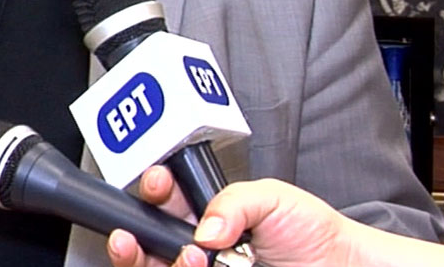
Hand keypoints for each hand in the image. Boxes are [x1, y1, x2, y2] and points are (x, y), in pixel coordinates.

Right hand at [107, 172, 353, 266]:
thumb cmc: (312, 232)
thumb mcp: (273, 198)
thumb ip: (233, 201)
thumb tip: (203, 228)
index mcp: (206, 213)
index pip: (162, 202)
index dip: (153, 191)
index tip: (158, 185)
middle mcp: (198, 247)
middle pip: (146, 245)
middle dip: (131, 239)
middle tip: (131, 236)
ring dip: (161, 264)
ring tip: (191, 258)